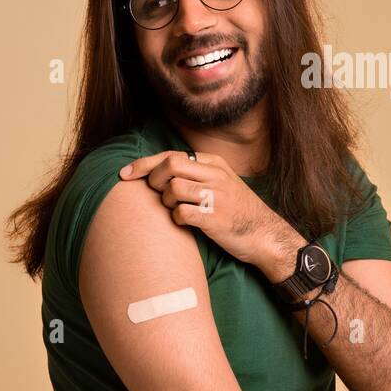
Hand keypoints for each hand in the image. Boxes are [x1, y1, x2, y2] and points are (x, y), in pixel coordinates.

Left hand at [119, 150, 303, 277]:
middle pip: (170, 165)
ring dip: (166, 202)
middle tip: (156, 194)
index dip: (143, 164)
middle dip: (153, 179)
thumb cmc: (237, 211)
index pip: (171, 155)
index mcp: (214, 163)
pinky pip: (181, 213)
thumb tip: (156, 172)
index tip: (124, 173)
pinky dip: (176, 219)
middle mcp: (215, 175)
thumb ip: (194, 173)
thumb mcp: (221, 182)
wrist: (265, 235)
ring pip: (173, 188)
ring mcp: (216, 196)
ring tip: (176, 210)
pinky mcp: (215, 218)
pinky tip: (184, 223)